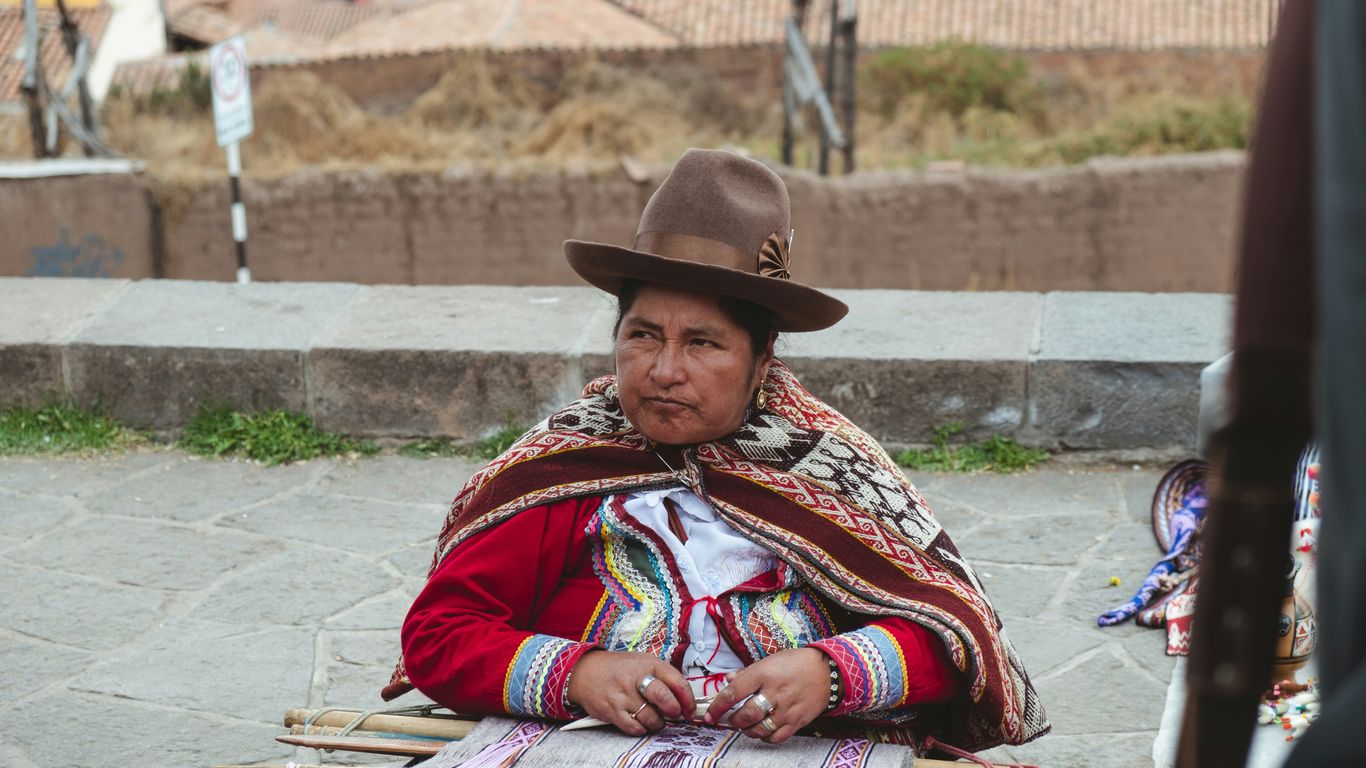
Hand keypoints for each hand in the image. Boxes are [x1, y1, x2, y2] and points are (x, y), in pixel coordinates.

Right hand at [566, 651, 695, 735]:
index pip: (677, 681)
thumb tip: (684, 698)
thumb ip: (663, 677)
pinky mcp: (612, 711)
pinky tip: (641, 723)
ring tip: (655, 718)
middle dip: (674, 711)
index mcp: (649, 664)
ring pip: (651, 717)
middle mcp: (635, 678)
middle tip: (674, 714)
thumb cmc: (619, 669)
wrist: (585, 672)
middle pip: (664, 698)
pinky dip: (642, 729)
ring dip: (657, 723)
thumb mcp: (642, 662)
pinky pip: (634, 728)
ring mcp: (623, 695)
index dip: (688, 699)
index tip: (690, 709)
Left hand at [704, 647, 829, 743]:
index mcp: (764, 673)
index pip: (734, 692)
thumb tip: (728, 680)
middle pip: (746, 714)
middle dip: (733, 721)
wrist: (827, 670)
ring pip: (760, 728)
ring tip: (745, 726)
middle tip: (730, 720)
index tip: (711, 714)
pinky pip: (777, 737)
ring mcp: (787, 708)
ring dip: (747, 730)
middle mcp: (775, 692)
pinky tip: (763, 731)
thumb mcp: (770, 660)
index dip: (719, 705)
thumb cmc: (796, 663)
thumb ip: (747, 672)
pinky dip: (765, 737)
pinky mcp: (798, 720)